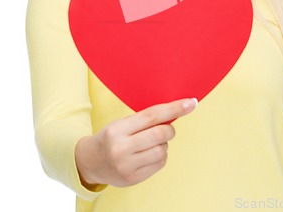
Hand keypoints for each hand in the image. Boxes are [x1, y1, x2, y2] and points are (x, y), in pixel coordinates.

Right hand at [75, 97, 197, 187]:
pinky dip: (160, 155)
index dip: (174, 108)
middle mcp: (121, 148)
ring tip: (151, 143)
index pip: (152, 115)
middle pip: (160, 133)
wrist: (91, 162)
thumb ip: (145, 119)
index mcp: (118, 129)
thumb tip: (175, 113)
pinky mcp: (133, 178)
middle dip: (170, 129)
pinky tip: (149, 154)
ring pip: (163, 150)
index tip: (191, 103)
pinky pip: (160, 163)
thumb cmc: (111, 137)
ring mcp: (127, 166)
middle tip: (166, 128)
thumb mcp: (122, 123)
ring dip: (164, 144)